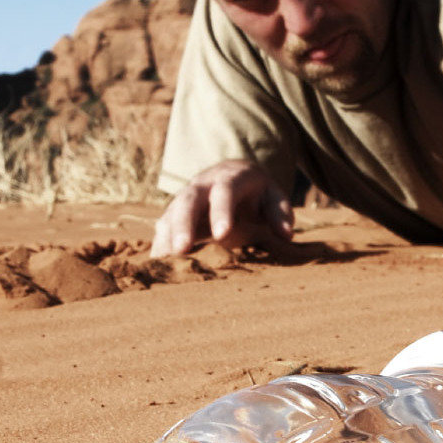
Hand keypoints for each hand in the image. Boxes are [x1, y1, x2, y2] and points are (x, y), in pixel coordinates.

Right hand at [151, 160, 293, 256]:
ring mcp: (184, 198)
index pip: (224, 191)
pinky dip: (159, 245)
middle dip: (184, 224)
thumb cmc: (257, 194)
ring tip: (165, 263)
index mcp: (229, 178)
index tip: (222, 235)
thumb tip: (286, 235)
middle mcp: (202, 185)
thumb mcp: (273, 197)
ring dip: (167, 237)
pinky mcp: (173, 213)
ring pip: (170, 213)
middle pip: (188, 201)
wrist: (233, 177)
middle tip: (182, 250)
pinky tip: (157, 265)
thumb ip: (280, 213)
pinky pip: (162, 227)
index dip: (222, 212)